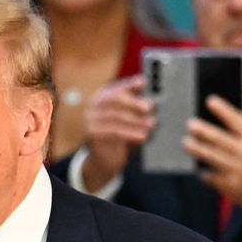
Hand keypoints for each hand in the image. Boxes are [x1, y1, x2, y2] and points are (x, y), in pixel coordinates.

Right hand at [80, 74, 150, 191]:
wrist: (103, 160)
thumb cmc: (118, 136)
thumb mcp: (126, 119)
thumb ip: (134, 107)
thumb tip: (151, 98)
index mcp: (101, 97)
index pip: (115, 88)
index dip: (129, 84)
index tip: (143, 82)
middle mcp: (93, 106)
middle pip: (114, 100)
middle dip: (133, 102)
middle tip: (149, 107)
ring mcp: (90, 120)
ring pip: (116, 117)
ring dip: (136, 120)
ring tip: (151, 124)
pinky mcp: (92, 135)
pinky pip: (114, 132)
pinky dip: (131, 133)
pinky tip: (143, 136)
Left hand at [183, 94, 241, 220]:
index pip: (237, 120)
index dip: (222, 109)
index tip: (209, 100)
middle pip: (220, 139)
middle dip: (203, 130)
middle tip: (190, 124)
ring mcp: (239, 171)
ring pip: (212, 157)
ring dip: (197, 149)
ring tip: (186, 143)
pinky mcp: (232, 187)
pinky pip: (212, 176)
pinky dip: (204, 172)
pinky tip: (199, 168)